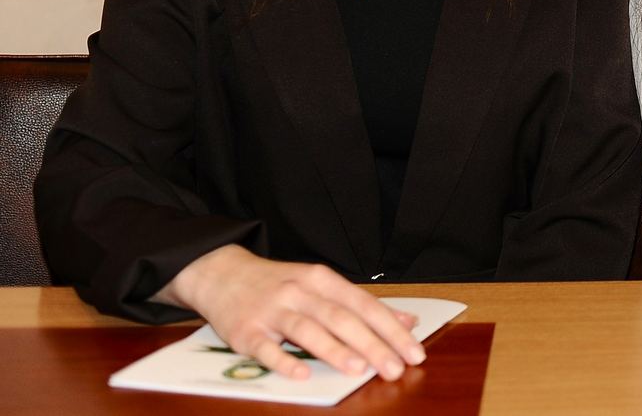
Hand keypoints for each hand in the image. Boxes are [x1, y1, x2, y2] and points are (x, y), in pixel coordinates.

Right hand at [156, 245, 424, 380]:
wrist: (221, 273)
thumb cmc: (279, 284)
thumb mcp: (321, 285)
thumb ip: (361, 304)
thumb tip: (407, 321)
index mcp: (323, 279)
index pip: (365, 305)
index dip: (391, 329)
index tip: (414, 351)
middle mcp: (300, 291)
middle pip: (342, 318)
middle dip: (373, 344)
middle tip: (396, 368)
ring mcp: (272, 310)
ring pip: (308, 329)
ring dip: (335, 350)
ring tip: (360, 369)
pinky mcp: (245, 331)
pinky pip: (266, 347)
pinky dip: (283, 361)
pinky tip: (301, 374)